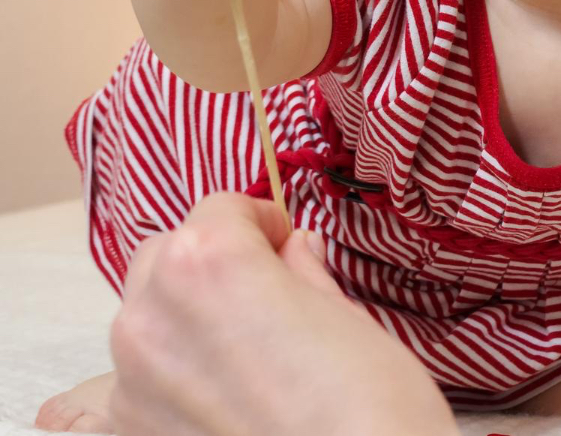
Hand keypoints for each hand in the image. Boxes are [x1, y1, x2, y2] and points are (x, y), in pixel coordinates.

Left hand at [107, 192, 457, 435]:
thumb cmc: (367, 402)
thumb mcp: (347, 314)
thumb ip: (302, 274)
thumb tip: (293, 253)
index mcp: (209, 261)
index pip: (221, 208)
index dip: (262, 223)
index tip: (287, 244)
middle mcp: (153, 312)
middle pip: (165, 255)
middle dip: (210, 263)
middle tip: (266, 290)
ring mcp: (133, 377)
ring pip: (146, 317)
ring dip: (186, 317)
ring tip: (247, 348)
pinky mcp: (132, 429)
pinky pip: (140, 381)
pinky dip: (173, 376)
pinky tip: (226, 396)